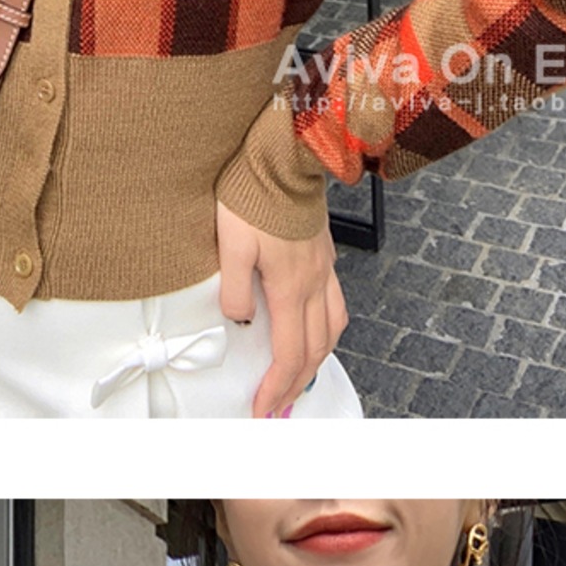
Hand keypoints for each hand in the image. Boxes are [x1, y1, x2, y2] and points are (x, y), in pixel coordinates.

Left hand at [216, 201, 347, 419]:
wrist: (284, 156)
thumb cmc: (255, 194)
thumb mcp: (230, 242)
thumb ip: (233, 287)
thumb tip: (239, 321)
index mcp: (291, 287)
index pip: (289, 354)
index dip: (277, 388)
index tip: (263, 408)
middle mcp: (315, 282)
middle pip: (314, 350)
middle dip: (296, 384)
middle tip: (279, 405)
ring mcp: (324, 268)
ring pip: (332, 329)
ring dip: (317, 360)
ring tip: (301, 377)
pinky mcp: (323, 253)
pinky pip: (335, 303)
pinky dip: (327, 329)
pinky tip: (315, 327)